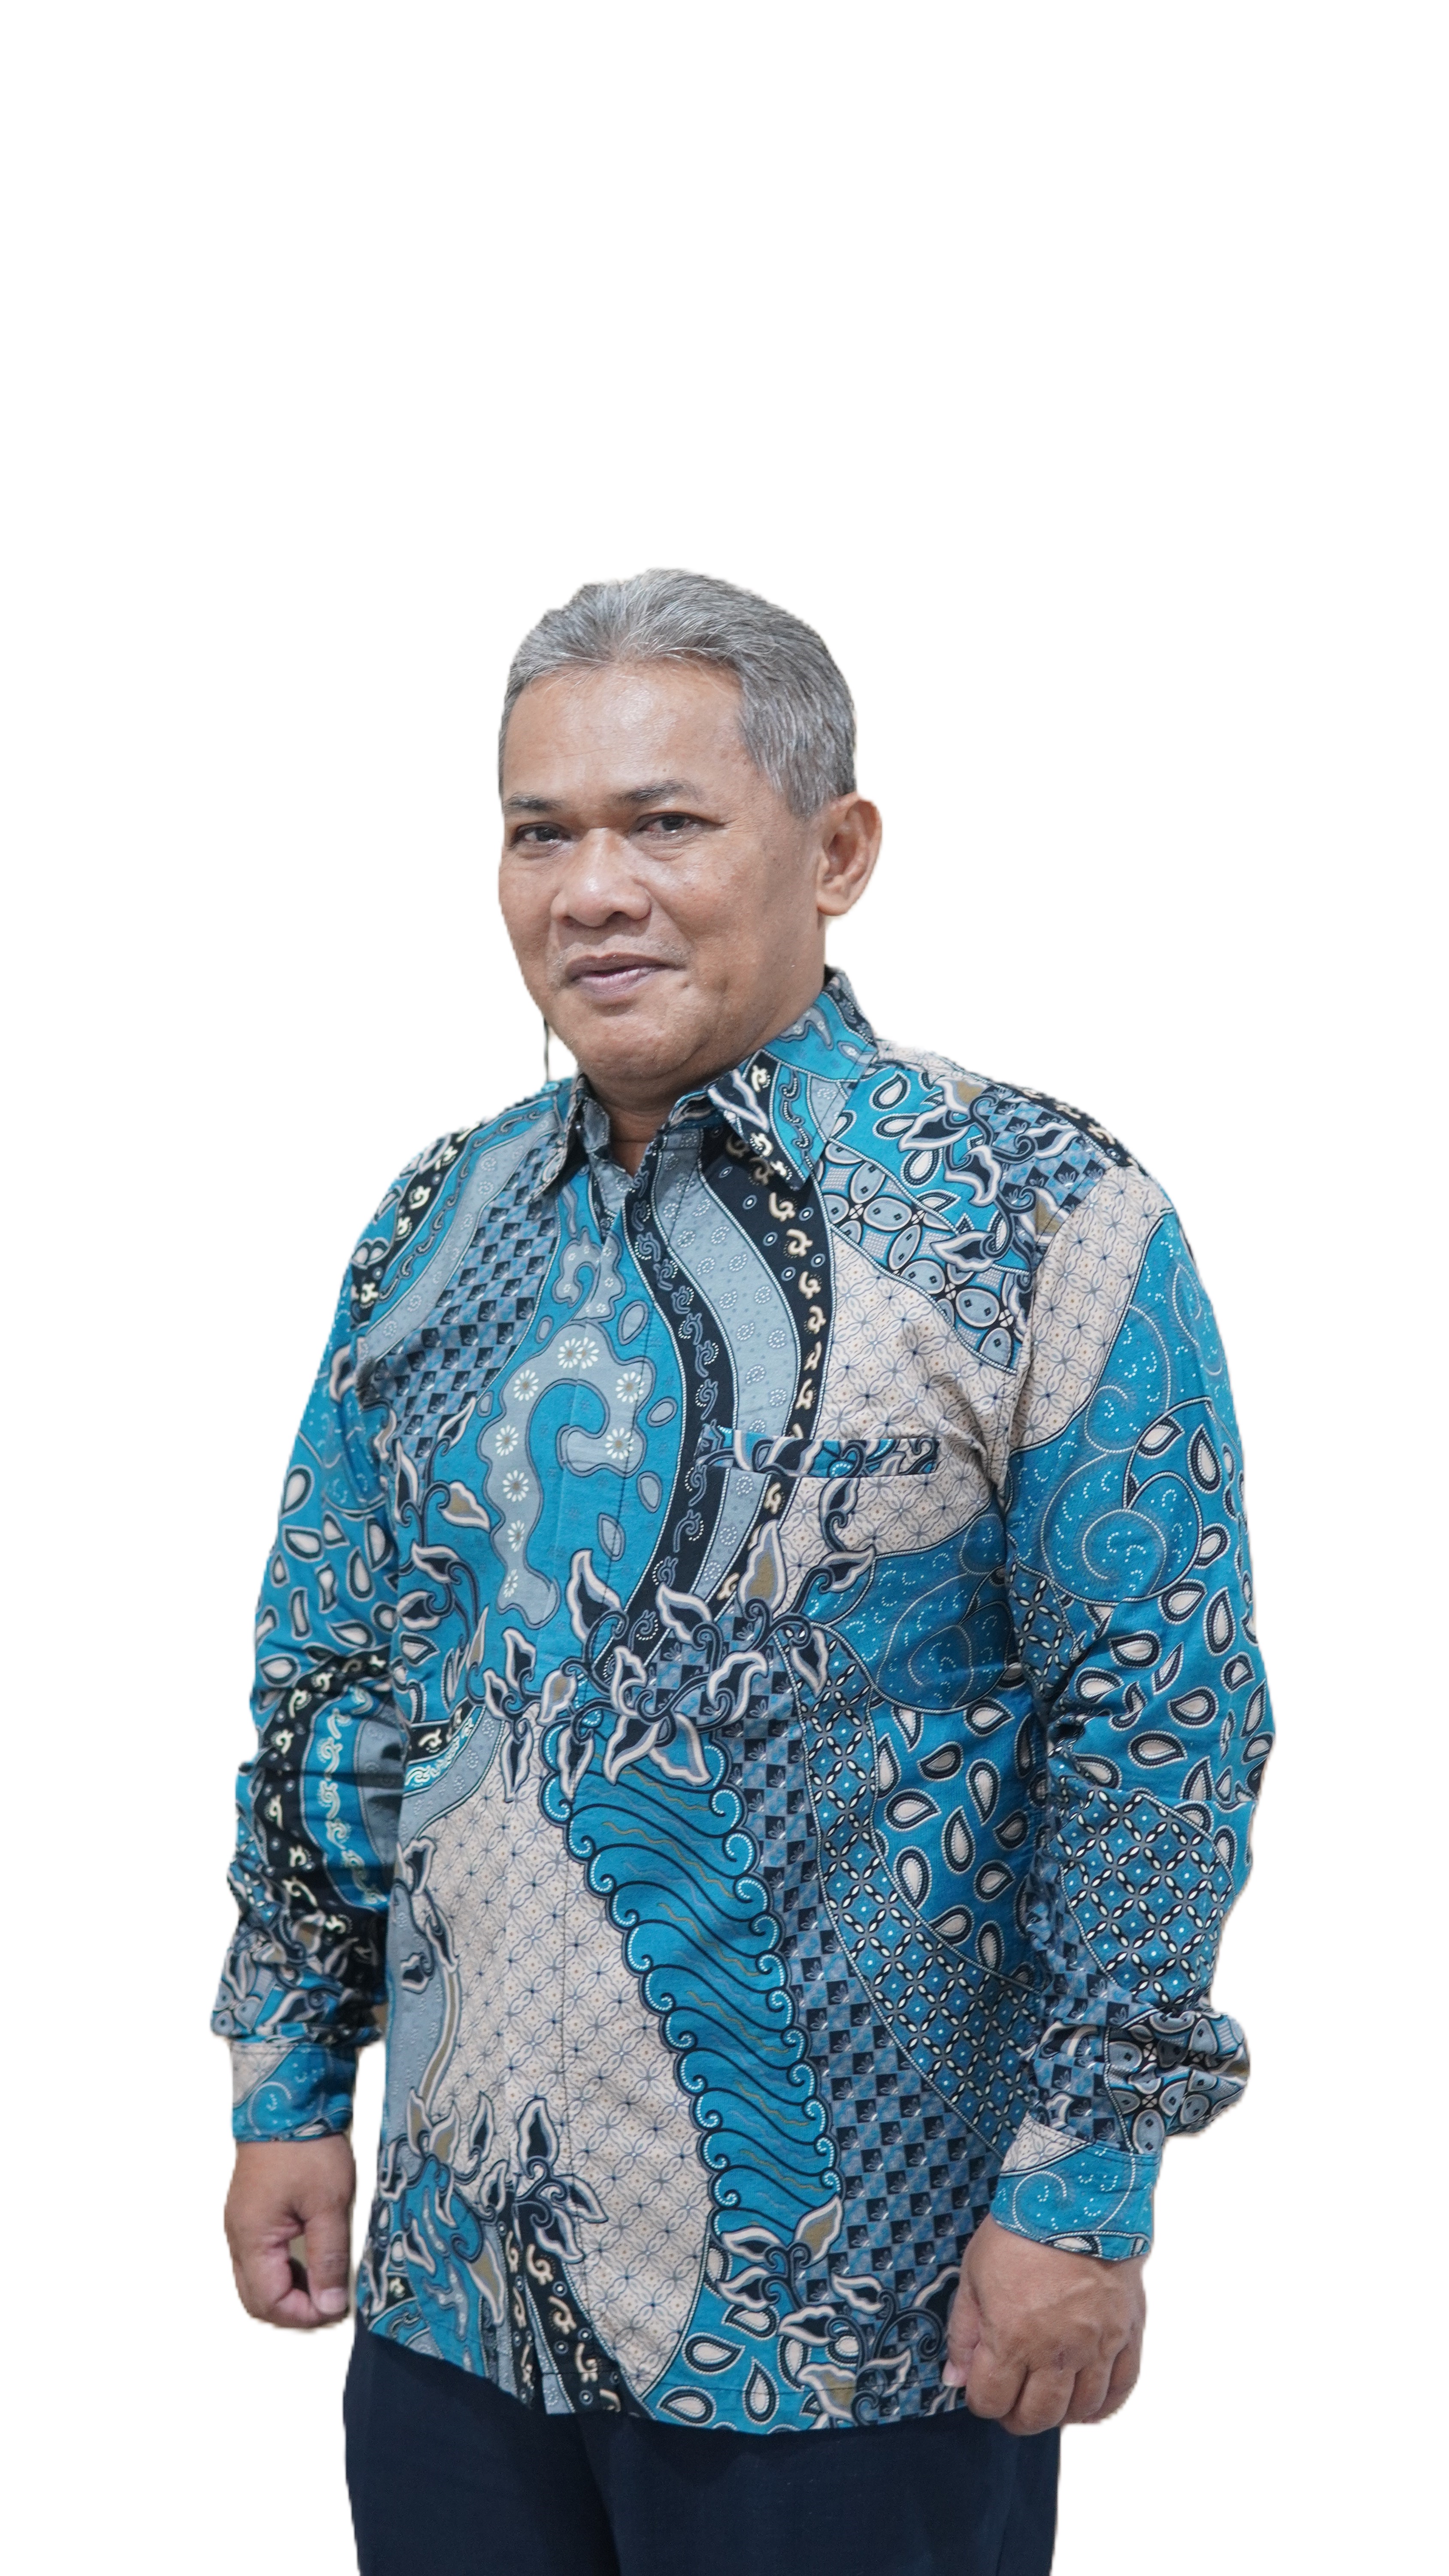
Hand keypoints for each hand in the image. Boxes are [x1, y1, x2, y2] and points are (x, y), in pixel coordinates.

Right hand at [225, 2134, 355, 2328]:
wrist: (288, 2100)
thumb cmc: (306, 2147)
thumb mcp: (328, 2204)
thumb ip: (328, 2258)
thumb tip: (330, 2302)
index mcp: (253, 2238)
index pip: (270, 2301)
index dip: (304, 2314)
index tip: (335, 2307)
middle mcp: (238, 2235)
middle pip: (256, 2297)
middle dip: (293, 2308)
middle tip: (329, 2300)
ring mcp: (241, 2222)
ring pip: (256, 2278)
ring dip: (287, 2289)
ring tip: (324, 2280)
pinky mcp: (250, 2210)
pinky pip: (258, 2256)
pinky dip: (282, 2268)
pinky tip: (310, 2258)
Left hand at [943, 2215, 1144, 2433]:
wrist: (1077, 2198)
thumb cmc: (1021, 2232)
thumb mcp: (974, 2275)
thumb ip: (963, 2332)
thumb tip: (955, 2378)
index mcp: (1013, 2338)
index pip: (992, 2401)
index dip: (981, 2401)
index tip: (981, 2388)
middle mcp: (1057, 2352)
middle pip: (1036, 2416)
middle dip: (1016, 2417)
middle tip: (1011, 2403)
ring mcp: (1097, 2346)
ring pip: (1079, 2410)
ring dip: (1058, 2414)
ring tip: (1047, 2399)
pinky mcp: (1126, 2334)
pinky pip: (1121, 2388)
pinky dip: (1103, 2405)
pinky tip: (1087, 2402)